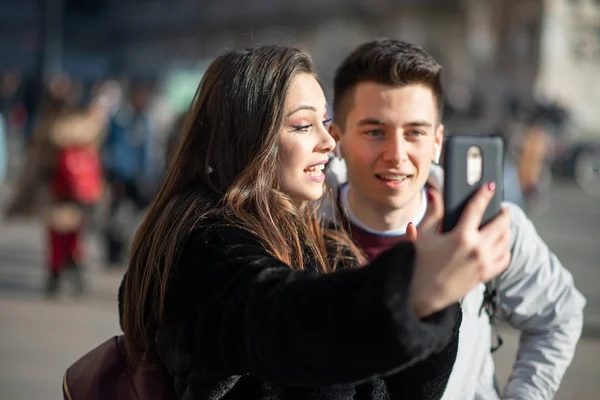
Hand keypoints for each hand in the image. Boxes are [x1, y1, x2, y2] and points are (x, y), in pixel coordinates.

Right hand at [409, 183, 510, 317]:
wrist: (428, 294)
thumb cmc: (423, 263)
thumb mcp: (424, 236)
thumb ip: (432, 214)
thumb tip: (435, 194)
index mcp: (461, 236)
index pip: (477, 208)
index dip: (485, 194)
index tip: (490, 186)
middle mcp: (477, 248)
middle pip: (501, 223)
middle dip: (503, 213)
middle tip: (501, 208)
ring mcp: (484, 262)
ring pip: (506, 240)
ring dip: (506, 229)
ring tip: (501, 225)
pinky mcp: (487, 273)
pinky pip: (505, 258)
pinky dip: (505, 249)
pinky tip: (500, 244)